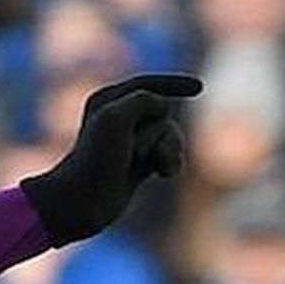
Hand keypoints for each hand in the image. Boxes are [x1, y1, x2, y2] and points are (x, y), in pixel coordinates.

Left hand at [19, 74, 199, 244]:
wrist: (85, 199)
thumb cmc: (96, 158)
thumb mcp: (116, 117)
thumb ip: (145, 99)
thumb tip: (165, 106)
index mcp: (108, 100)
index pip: (147, 85)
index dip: (174, 84)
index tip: (199, 87)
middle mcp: (119, 118)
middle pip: (163, 113)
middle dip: (159, 132)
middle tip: (135, 152)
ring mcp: (131, 141)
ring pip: (171, 135)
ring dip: (169, 149)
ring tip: (155, 166)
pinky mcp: (141, 163)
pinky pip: (171, 155)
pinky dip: (172, 164)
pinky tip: (163, 175)